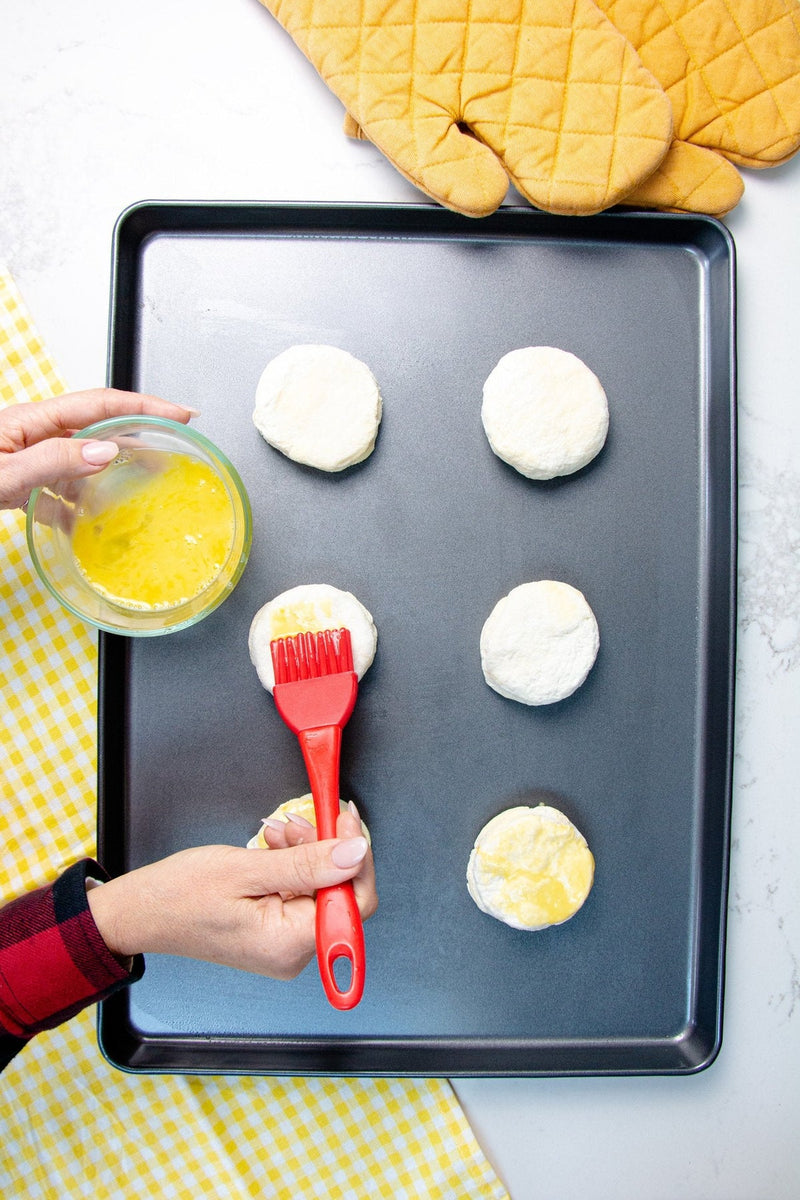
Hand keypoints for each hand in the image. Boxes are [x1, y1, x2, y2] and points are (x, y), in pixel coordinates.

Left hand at [0, 388, 195, 510]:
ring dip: (114, 469)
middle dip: (140, 432)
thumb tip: (108, 450)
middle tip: (176, 447)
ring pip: (80, 456)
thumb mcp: (4, 475)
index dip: (146, 405)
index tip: (181, 413)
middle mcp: (30, 433)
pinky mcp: (14, 480)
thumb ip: (55, 461)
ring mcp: (22, 455)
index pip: (102, 403)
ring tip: (143, 486)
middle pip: (98, 424)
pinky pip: (56, 485)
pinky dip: (78, 502)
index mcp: (31, 420)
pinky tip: (84, 523)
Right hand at [87, 808, 376, 980]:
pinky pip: (301, 894)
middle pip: (340, 894)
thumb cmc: (178, 895)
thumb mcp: (245, 868)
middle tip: (302, 819)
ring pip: (321, 889)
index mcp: (289, 943)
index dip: (357, 857)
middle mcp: (292, 953)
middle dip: (326, 850)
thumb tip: (354, 853)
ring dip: (307, 853)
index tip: (344, 821)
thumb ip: (306, 863)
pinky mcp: (275, 933)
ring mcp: (284, 945)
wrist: (139, 913)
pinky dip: (293, 865)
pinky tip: (275, 846)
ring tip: (279, 832)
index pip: (355, 903)